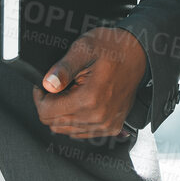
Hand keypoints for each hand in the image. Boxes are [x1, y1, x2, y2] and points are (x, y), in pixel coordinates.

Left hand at [33, 26, 147, 138]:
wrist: (139, 54)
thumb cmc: (112, 48)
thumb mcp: (84, 48)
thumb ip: (63, 68)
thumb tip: (47, 84)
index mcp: (90, 99)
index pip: (46, 113)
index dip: (40, 97)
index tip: (45, 84)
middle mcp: (98, 117)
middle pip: (54, 124)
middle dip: (50, 105)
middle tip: (58, 85)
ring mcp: (106, 125)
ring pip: (66, 130)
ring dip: (62, 113)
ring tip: (72, 91)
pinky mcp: (112, 127)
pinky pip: (82, 132)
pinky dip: (75, 119)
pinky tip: (81, 101)